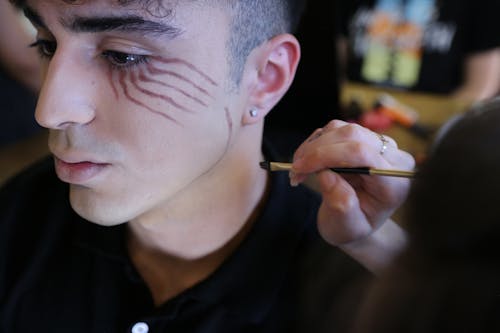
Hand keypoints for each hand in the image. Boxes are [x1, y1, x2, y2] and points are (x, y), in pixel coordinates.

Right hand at [291, 120, 414, 246]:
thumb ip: (341, 206)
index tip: (300, 168)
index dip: (326, 155)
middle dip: (317, 150)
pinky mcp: (363, 138)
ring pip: (341, 129)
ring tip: (299, 170)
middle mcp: (392, 158)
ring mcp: (379, 144)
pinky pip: (335, 129)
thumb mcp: (347, 228)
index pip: (362, 154)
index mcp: (394, 181)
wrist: (356, 221)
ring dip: (313, 146)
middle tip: (295, 169)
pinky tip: (308, 162)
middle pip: (352, 135)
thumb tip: (327, 176)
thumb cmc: (352, 227)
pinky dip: (315, 142)